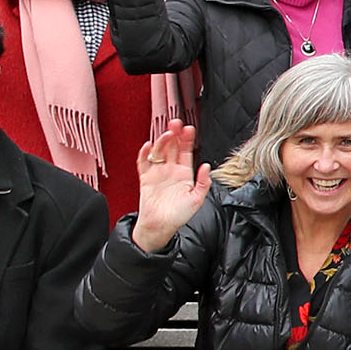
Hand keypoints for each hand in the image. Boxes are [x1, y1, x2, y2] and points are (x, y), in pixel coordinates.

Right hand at [130, 124, 213, 251]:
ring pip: (159, 152)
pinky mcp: (145, 178)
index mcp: (184, 173)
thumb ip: (203, 182)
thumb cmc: (179, 215)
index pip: (186, 152)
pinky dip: (144, 154)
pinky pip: (143, 163)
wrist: (160, 226)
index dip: (187, 140)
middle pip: (171, 147)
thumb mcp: (197, 199)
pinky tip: (148, 146)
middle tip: (175, 123)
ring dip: (162, 142)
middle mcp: (171, 170)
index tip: (189, 129)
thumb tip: (206, 166)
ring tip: (166, 134)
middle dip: (174, 135)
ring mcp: (157, 173)